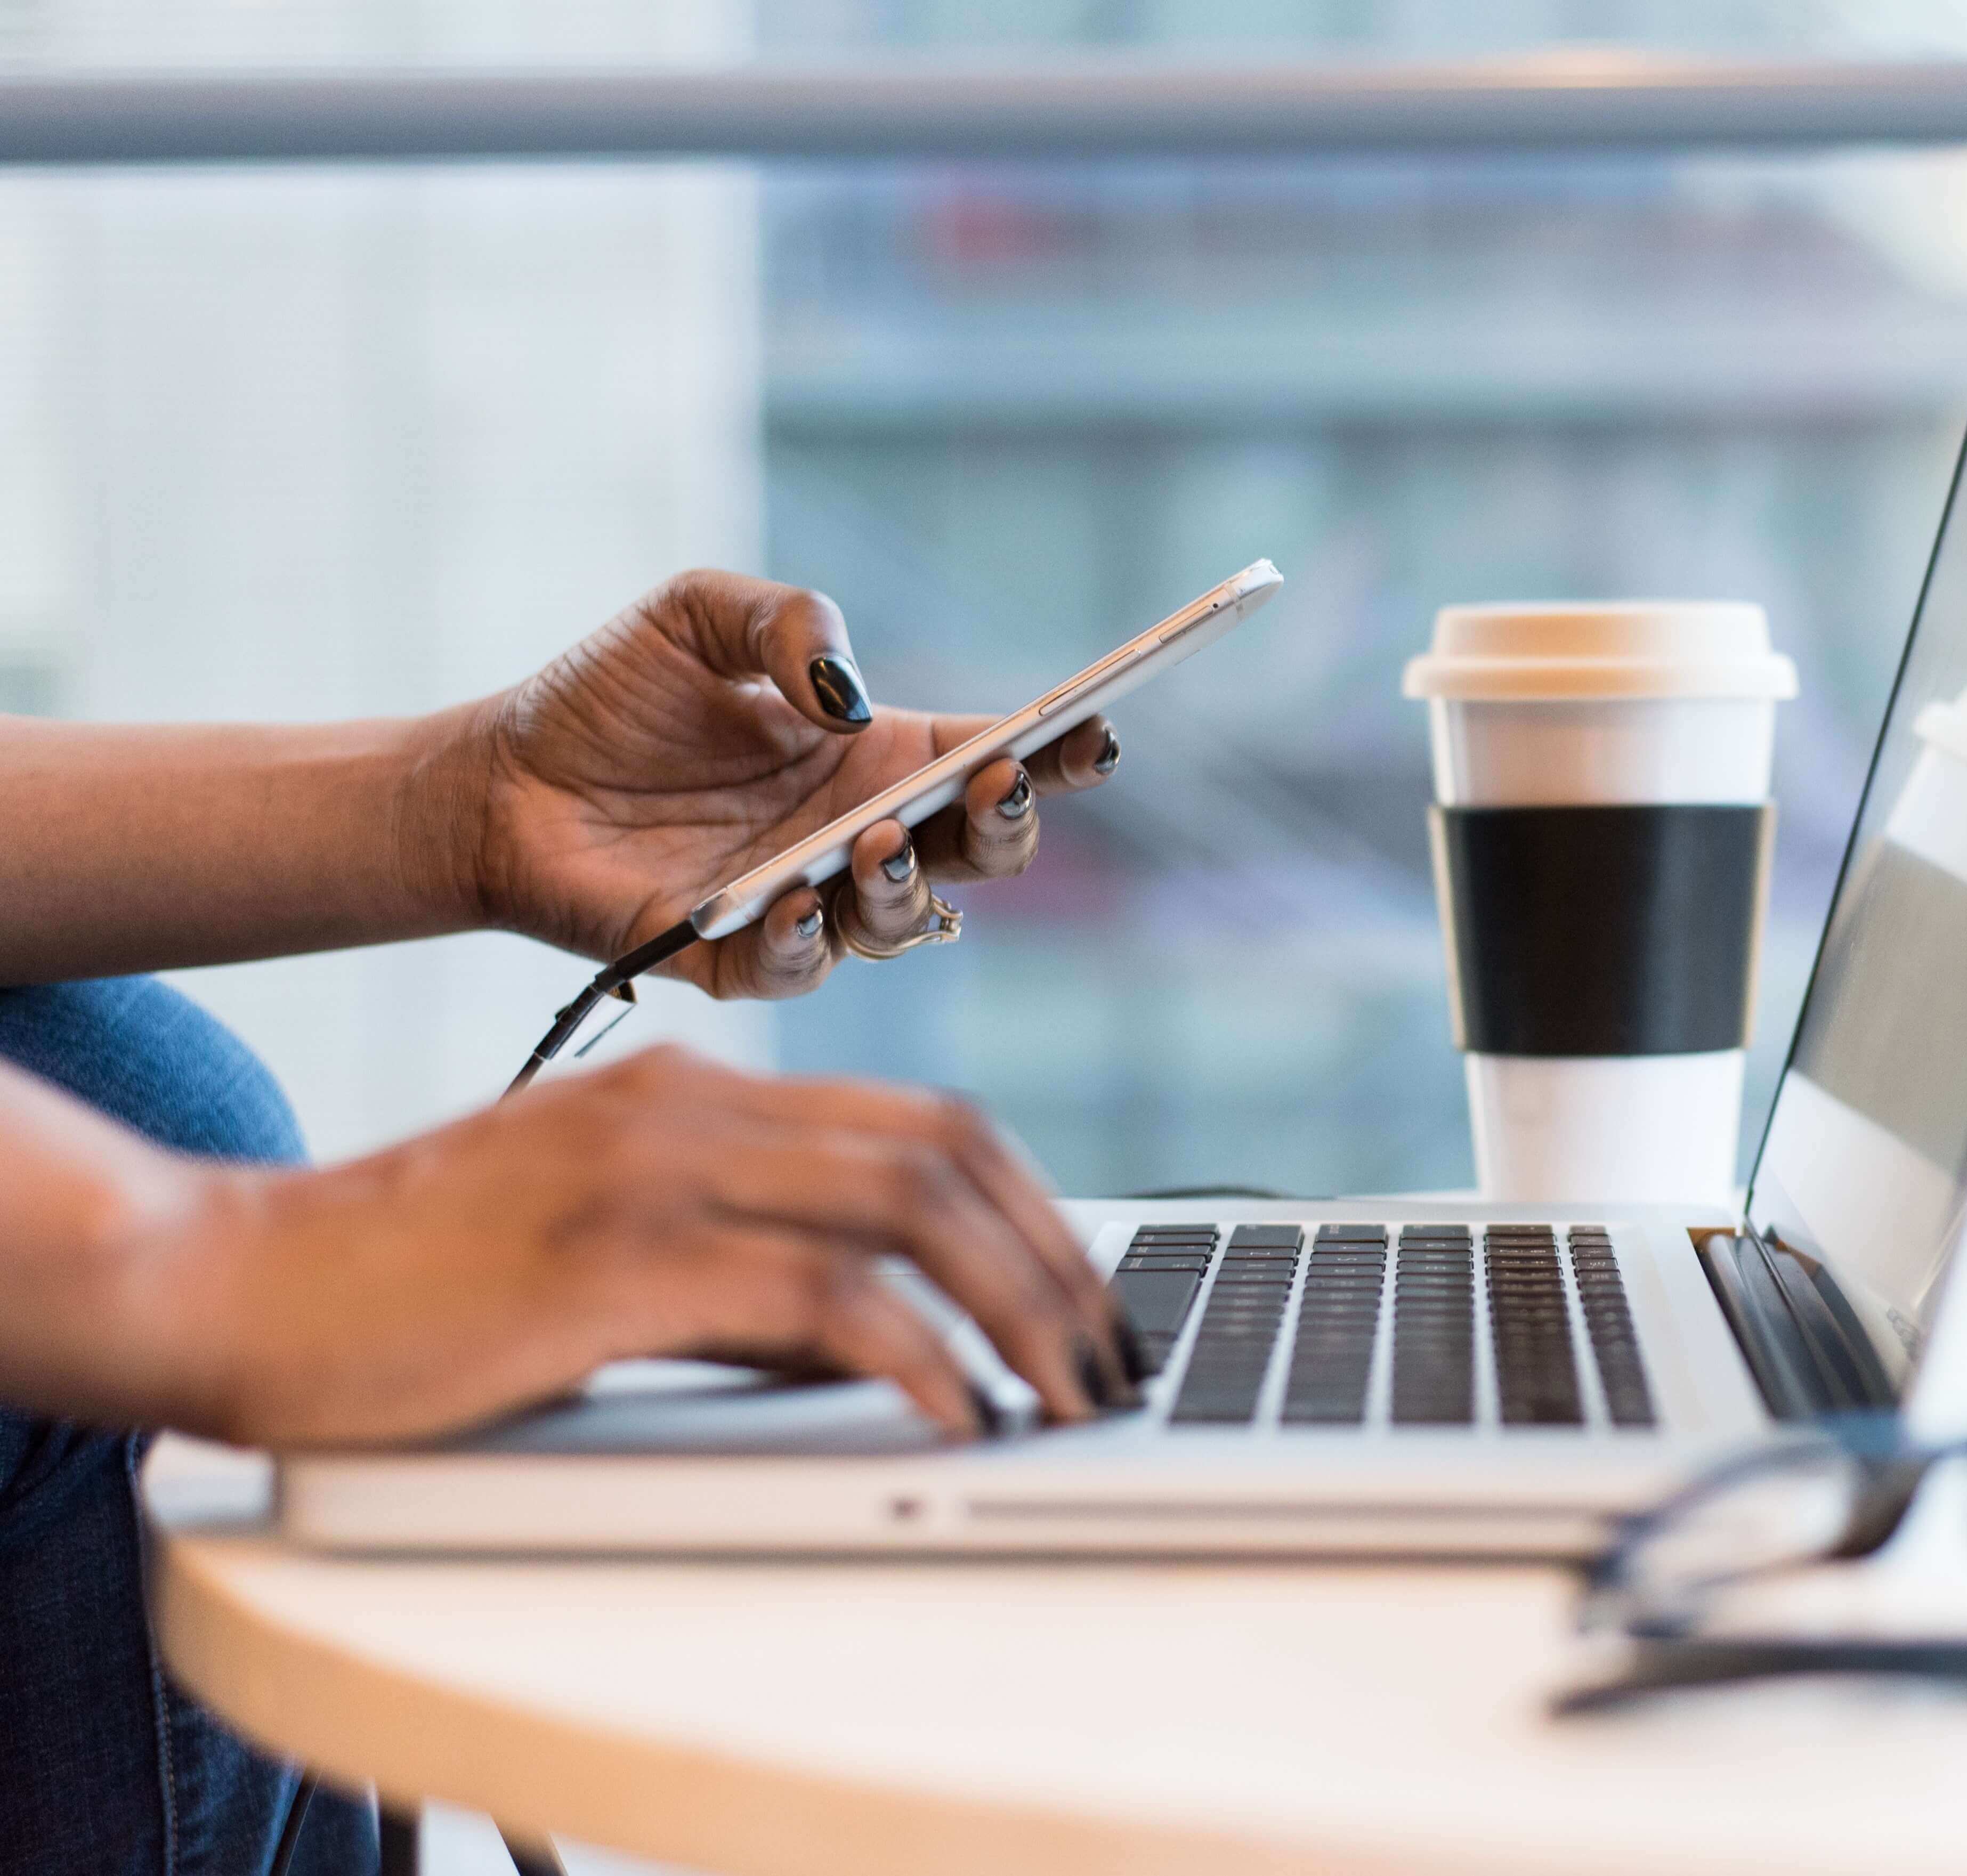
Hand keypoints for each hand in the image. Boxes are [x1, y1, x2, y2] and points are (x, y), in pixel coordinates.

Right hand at [123, 1047, 1140, 1446]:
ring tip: (1068, 1395)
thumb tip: (877, 1344)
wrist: (236, 1281)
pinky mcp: (615, 1259)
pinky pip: (820, 1297)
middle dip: (1057, 1259)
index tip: (1084, 1294)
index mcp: (696, 1089)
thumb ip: (744, 1277)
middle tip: (1109, 1355)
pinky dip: (915, 1357)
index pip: (926, 1120)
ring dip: (1017, 1307)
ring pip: (910, 1208)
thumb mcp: (610, 1253)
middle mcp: (691, 1105)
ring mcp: (654, 1171)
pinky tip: (957, 1413)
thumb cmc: (416, 1286)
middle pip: (947, 1151)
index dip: (1033, 1205)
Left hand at [458, 570, 1119, 996]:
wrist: (497, 780)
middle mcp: (859, 837)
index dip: (1056, 751)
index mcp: (875, 757)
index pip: (993, 759)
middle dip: (1009, 825)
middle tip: (996, 784)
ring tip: (875, 839)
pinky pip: (800, 969)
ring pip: (904, 922)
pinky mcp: (735, 959)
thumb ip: (787, 622)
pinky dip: (807, 940)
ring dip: (907, 884)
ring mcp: (807, 904)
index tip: (1095, 729)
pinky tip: (793, 898)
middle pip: (980, 853)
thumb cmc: (608, 697)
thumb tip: (848, 695)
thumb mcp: (698, 613)